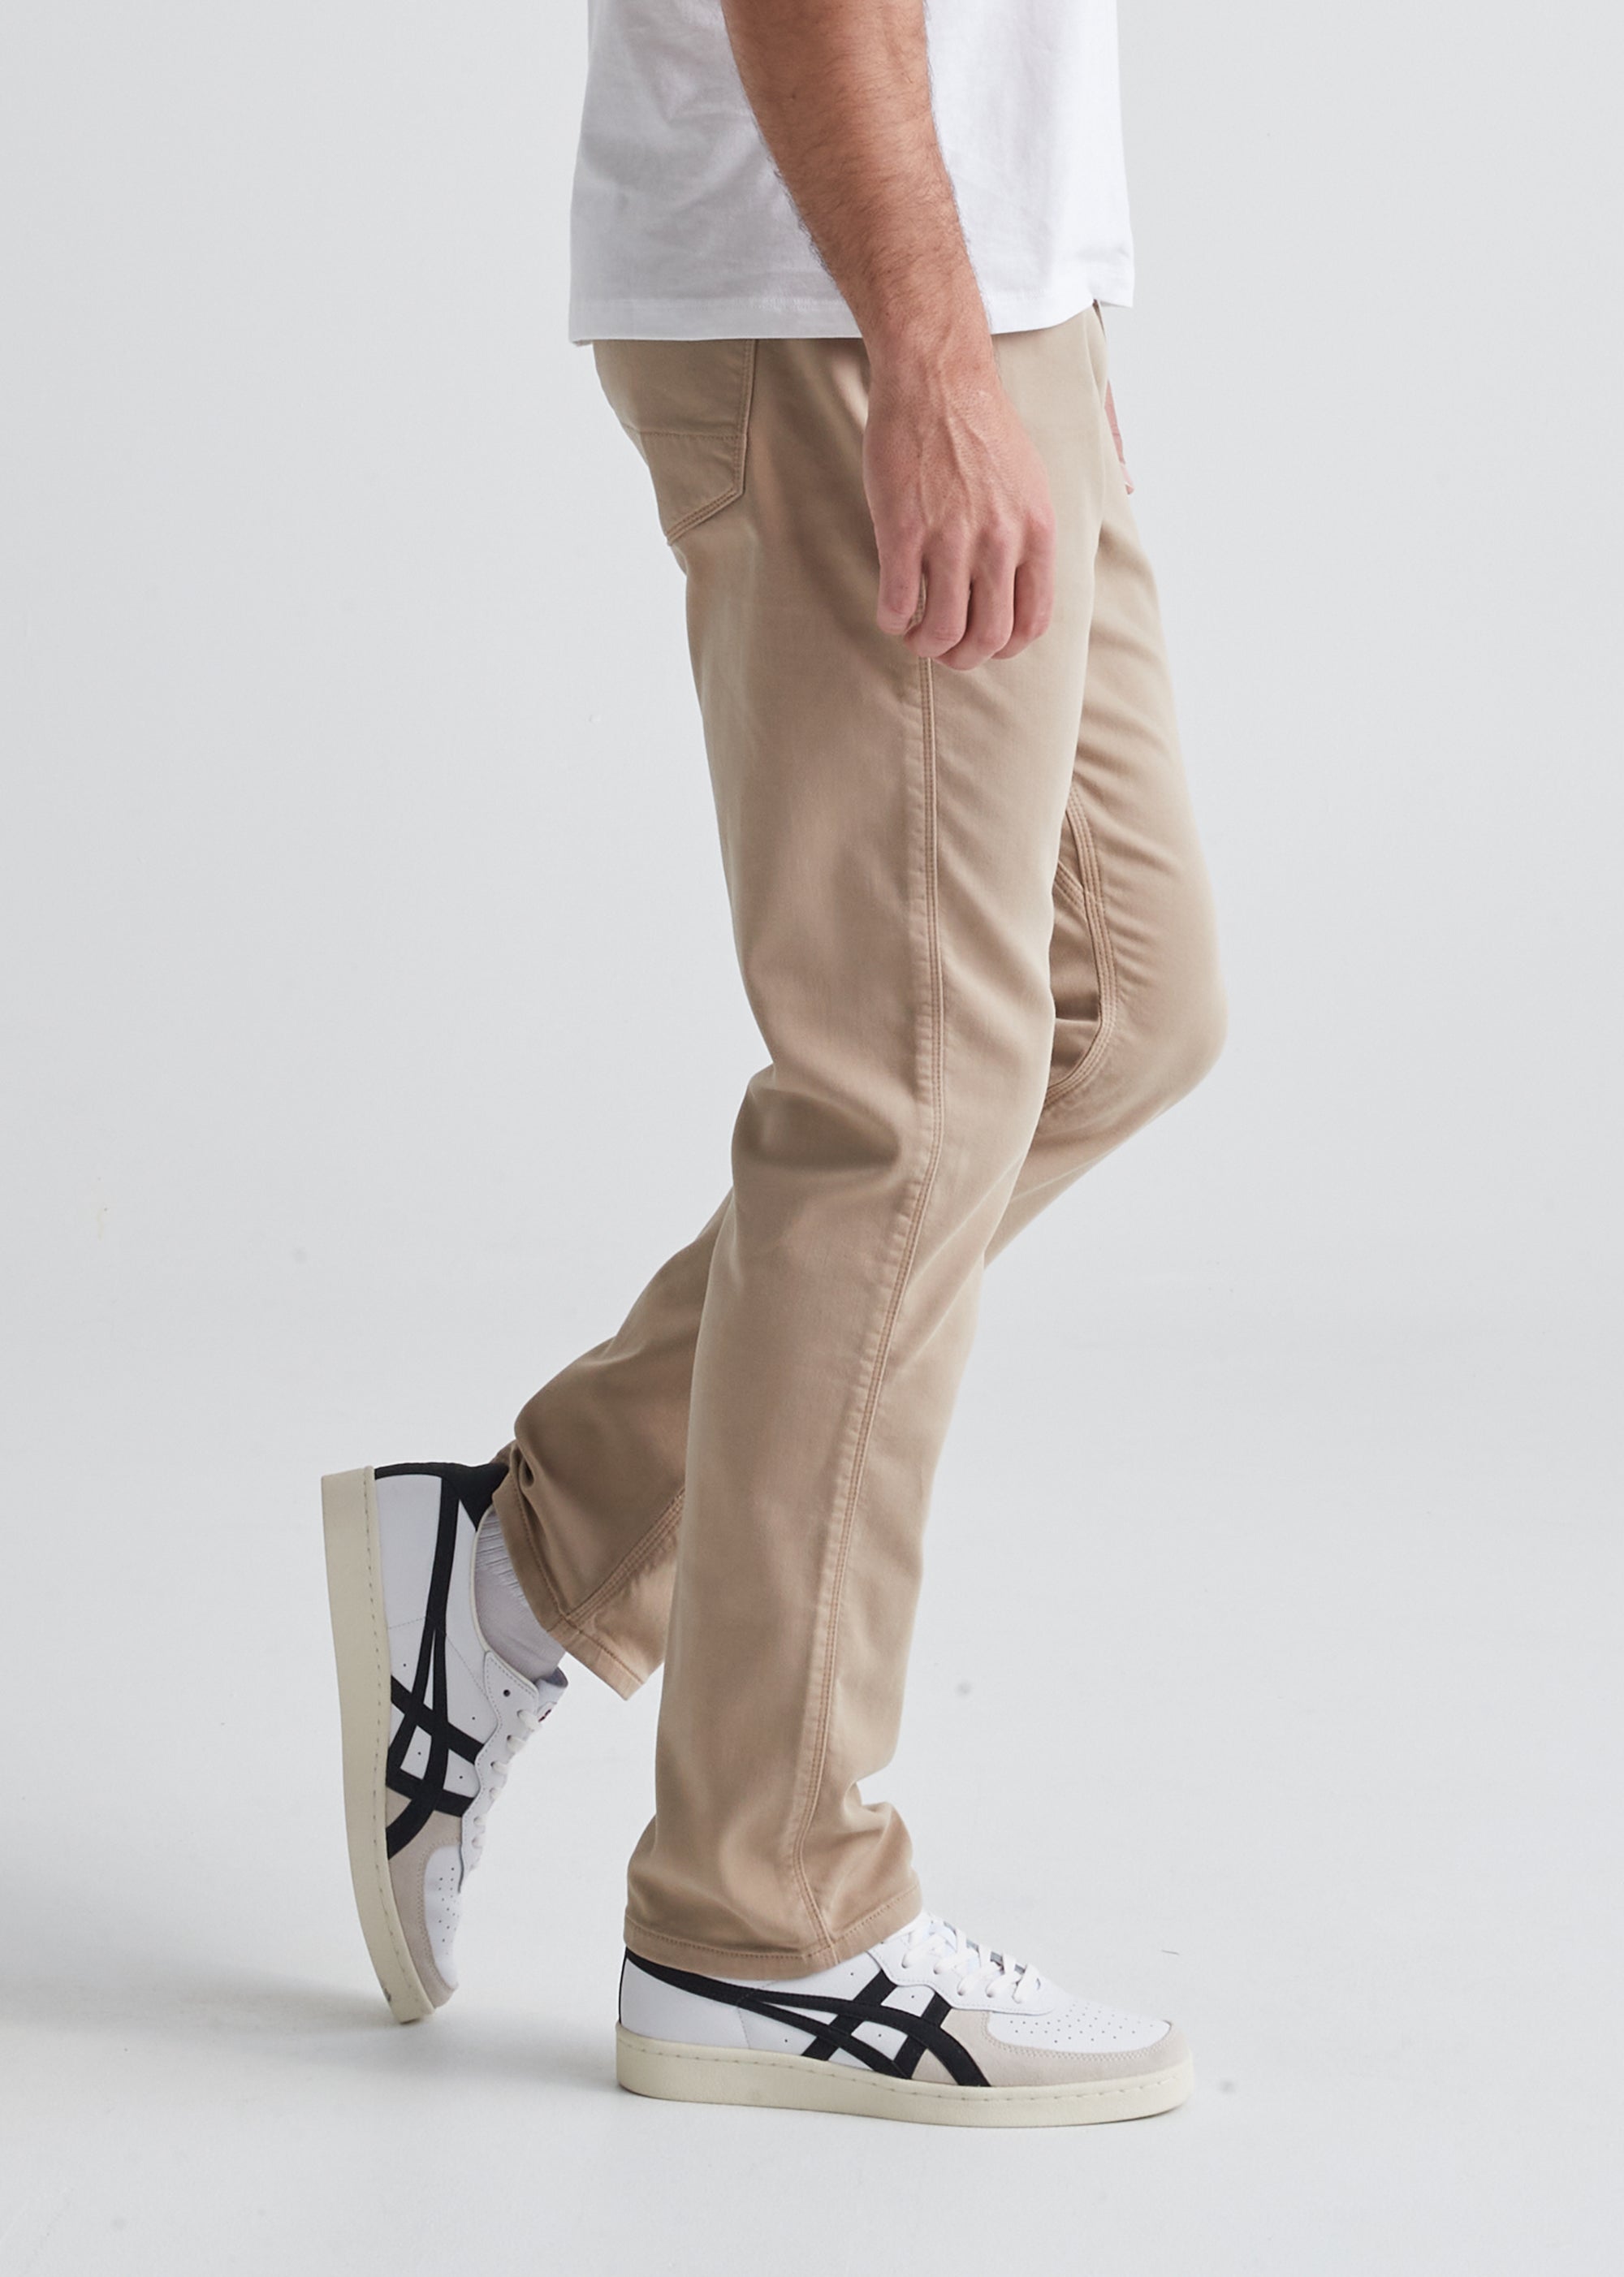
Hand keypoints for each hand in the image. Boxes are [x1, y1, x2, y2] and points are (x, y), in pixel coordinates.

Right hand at [864, 344, 1056, 671]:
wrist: (937, 378)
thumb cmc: (980, 425)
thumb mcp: (1030, 482)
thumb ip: (1028, 535)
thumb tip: (1025, 583)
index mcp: (1036, 533)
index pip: (1032, 622)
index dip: (1006, 648)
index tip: (984, 642)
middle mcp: (999, 541)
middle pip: (988, 638)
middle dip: (963, 657)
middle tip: (944, 648)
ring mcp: (951, 538)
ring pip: (942, 630)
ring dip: (925, 646)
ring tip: (914, 634)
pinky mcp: (903, 530)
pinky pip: (897, 603)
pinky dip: (892, 621)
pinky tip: (890, 612)